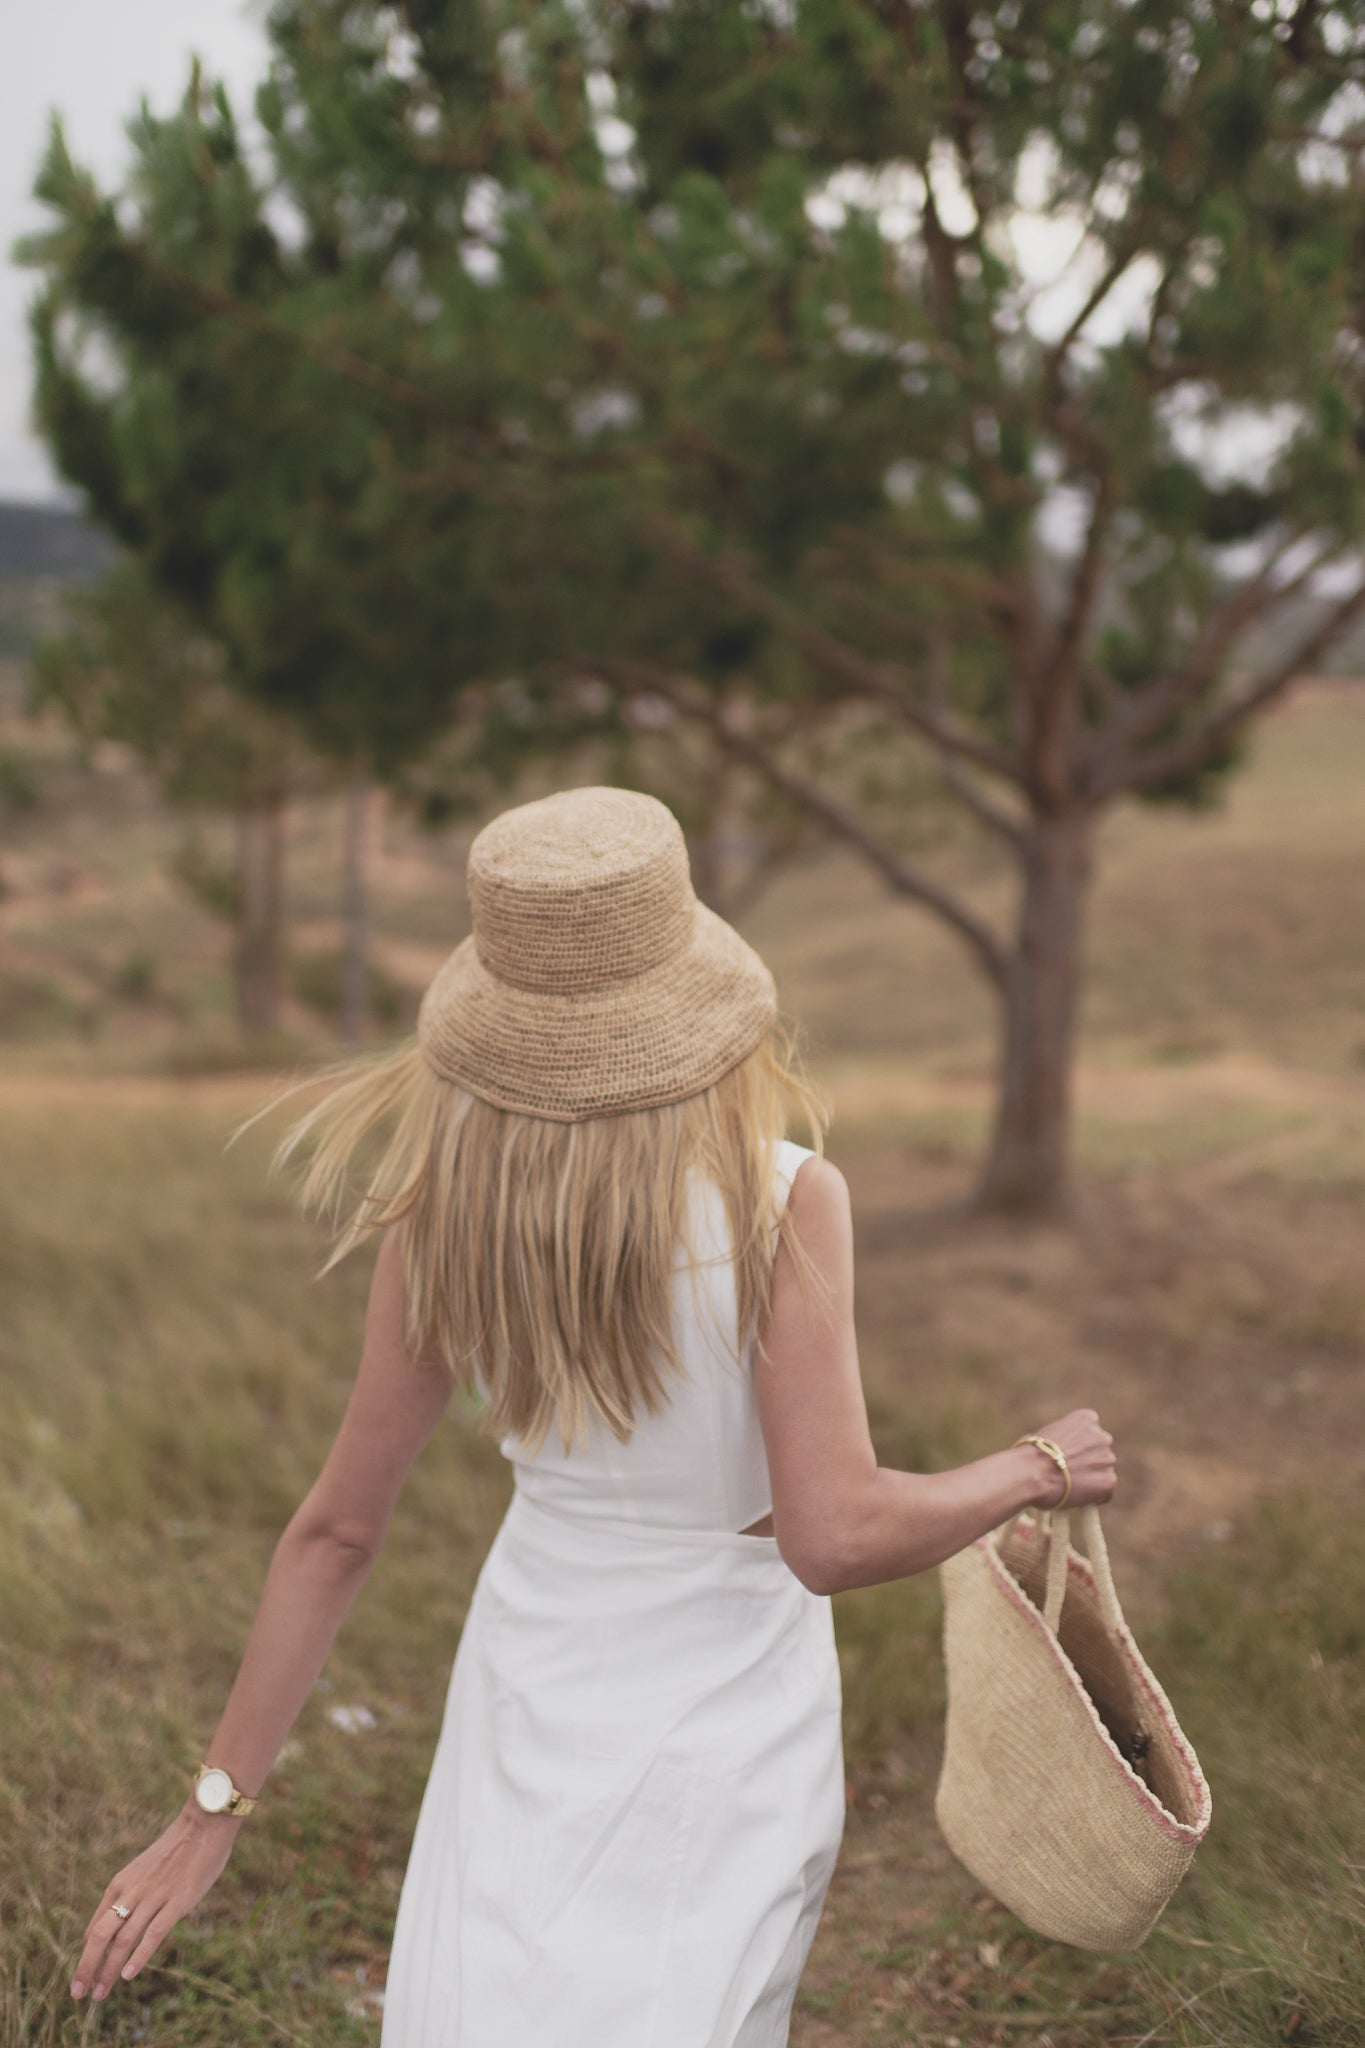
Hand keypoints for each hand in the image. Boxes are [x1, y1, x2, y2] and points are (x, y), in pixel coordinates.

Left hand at [71, 1803, 239, 2002]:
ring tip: (100, 1994)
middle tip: (78, 1994)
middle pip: (101, 1936)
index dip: (85, 1957)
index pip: (94, 1928)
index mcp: (120, 1884)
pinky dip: (139, 1956)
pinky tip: (128, 1975)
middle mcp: (131, 1892)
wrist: (203, 1825)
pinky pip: (154, 1933)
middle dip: (87, 1968)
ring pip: (124, 1940)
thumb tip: (114, 1928)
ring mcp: (154, 1897)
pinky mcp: (177, 1902)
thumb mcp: (142, 1872)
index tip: (82, 1979)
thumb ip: (128, 1897)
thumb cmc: (174, 1851)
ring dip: (109, 1970)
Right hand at [1019, 1408, 1116, 1510]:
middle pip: (1099, 1451)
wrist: (1031, 1474)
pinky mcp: (1109, 1480)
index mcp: (1087, 1419)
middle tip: (1070, 1473)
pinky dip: (1095, 1496)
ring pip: (1103, 1471)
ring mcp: (1107, 1458)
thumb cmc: (1030, 1454)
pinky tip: (1077, 1497)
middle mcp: (1102, 1436)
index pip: (1091, 1432)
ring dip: (1092, 1478)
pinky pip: (1105, 1490)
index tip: (1068, 1455)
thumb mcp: (1048, 1433)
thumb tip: (1063, 1452)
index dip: (1078, 1446)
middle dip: (1088, 1461)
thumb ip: (1065, 1438)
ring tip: (1070, 1486)